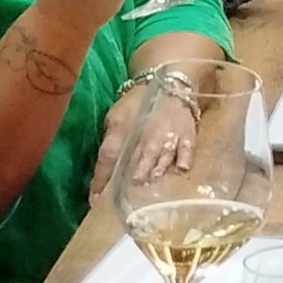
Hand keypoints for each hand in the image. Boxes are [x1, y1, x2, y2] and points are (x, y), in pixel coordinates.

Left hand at [87, 68, 198, 198]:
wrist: (168, 82)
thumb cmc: (137, 103)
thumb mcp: (115, 117)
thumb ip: (110, 142)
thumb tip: (105, 171)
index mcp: (121, 128)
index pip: (108, 156)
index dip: (100, 179)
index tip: (94, 200)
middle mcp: (145, 133)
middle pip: (138, 157)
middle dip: (131, 175)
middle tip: (126, 192)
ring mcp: (168, 134)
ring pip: (161, 155)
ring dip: (155, 169)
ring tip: (150, 181)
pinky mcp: (187, 134)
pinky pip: (187, 148)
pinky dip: (183, 159)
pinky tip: (181, 169)